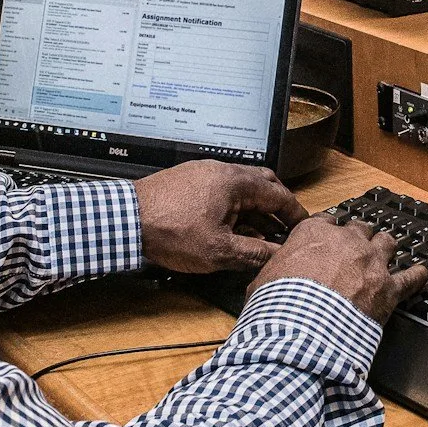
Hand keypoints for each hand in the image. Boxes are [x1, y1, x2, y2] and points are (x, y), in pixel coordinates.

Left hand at [135, 160, 305, 274]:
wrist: (125, 220)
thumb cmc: (167, 230)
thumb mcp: (219, 251)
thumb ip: (253, 253)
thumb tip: (276, 256)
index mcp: (235, 181)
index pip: (278, 194)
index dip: (294, 213)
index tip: (302, 226)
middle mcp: (220, 170)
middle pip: (262, 184)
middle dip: (276, 207)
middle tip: (283, 228)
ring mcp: (202, 173)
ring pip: (239, 188)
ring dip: (252, 209)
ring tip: (256, 234)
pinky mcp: (186, 181)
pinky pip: (220, 190)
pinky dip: (232, 207)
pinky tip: (227, 228)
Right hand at [249, 212, 427, 323]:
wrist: (301, 330)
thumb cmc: (278, 306)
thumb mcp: (262, 281)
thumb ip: (275, 270)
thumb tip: (268, 278)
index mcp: (314, 234)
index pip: (325, 222)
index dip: (328, 232)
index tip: (327, 240)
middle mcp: (346, 242)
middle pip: (359, 228)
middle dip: (358, 238)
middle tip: (354, 250)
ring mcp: (370, 263)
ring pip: (387, 242)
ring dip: (386, 249)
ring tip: (386, 254)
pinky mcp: (388, 289)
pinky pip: (412, 277)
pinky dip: (417, 276)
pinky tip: (421, 275)